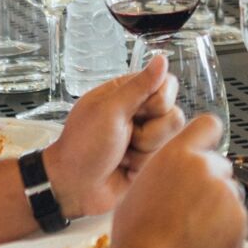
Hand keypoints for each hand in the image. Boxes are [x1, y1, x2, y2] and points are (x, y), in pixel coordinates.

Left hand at [45, 54, 188, 219]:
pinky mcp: (149, 157)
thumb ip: (139, 86)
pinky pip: (166, 154)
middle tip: (124, 135)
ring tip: (123, 154)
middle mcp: (140, 111)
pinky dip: (145, 162)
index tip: (136, 111)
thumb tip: (162, 58)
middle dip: (149, 129)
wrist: (74, 188)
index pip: (167, 83)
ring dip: (146, 147)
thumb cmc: (83, 146)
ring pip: (172, 135)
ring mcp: (146, 135)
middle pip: (173, 111)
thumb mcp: (109, 111)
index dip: (158, 100)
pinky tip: (126, 166)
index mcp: (127, 93)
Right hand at [109, 114, 244, 247]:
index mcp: (177, 155)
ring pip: (230, 194)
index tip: (207, 149)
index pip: (208, 124)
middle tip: (190, 209)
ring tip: (192, 231)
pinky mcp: (240, 220)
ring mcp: (226, 194)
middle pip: (220, 166)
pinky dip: (227, 230)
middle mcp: (205, 168)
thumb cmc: (136, 236)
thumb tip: (179, 170)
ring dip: (220, 208)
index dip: (208, 138)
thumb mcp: (141, 186)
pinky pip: (237, 220)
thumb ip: (168, 170)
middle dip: (210, 183)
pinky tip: (202, 243)